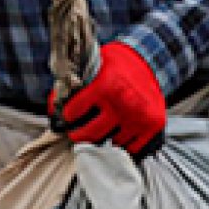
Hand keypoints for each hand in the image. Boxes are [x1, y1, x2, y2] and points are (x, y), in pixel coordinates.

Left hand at [48, 42, 166, 159]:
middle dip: (79, 136)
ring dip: (105, 138)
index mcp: (105, 85)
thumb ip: (73, 88)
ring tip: (102, 129)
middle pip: (92, 134)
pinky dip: (124, 143)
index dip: (67, 116)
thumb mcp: (92, 67)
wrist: (148, 61)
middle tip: (75, 134)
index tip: (67, 118)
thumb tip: (53, 108)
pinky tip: (118, 133)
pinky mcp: (154, 124)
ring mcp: (140, 115)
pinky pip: (133, 147)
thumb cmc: (116, 65)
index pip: (75, 111)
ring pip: (113, 142)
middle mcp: (123, 102)